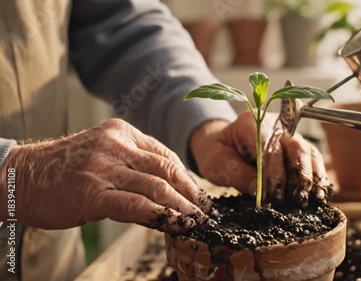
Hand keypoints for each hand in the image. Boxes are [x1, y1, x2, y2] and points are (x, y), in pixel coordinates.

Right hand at [0, 119, 210, 232]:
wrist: (23, 177)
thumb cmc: (66, 169)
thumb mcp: (104, 154)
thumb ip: (134, 165)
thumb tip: (169, 190)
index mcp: (121, 132)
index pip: (165, 155)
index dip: (187, 177)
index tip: (200, 195)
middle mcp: (115, 145)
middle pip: (166, 169)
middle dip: (191, 192)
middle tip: (206, 210)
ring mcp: (104, 167)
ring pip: (156, 186)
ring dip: (182, 206)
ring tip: (196, 220)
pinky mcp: (93, 192)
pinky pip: (136, 205)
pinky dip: (160, 216)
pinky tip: (174, 224)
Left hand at [190, 111, 333, 207]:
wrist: (219, 143)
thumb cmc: (217, 152)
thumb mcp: (217, 164)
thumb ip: (238, 175)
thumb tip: (260, 192)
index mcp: (250, 122)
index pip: (268, 147)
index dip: (274, 173)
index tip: (276, 197)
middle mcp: (273, 123)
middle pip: (294, 145)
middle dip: (299, 175)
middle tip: (298, 200)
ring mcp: (287, 132)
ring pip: (307, 151)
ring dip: (313, 176)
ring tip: (315, 199)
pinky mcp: (295, 144)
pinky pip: (311, 157)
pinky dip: (317, 174)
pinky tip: (320, 193)